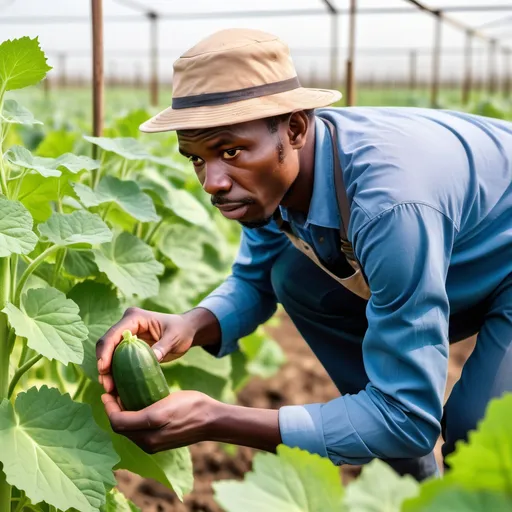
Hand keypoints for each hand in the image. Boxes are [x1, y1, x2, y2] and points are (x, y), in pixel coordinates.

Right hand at [96, 307, 195, 392]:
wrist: (186, 331)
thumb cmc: (181, 330)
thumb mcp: (174, 337)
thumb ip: (163, 347)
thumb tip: (154, 357)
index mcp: (134, 318)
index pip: (114, 334)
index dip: (106, 351)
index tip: (103, 369)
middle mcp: (126, 325)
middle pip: (107, 345)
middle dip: (104, 364)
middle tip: (107, 385)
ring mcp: (126, 336)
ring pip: (109, 354)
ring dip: (107, 372)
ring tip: (110, 389)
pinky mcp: (129, 348)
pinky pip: (117, 360)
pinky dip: (115, 372)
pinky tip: (116, 387)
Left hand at [101, 390, 215, 452]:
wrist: (211, 419)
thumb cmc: (190, 406)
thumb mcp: (164, 404)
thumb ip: (140, 414)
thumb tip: (118, 412)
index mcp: (147, 433)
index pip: (117, 422)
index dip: (109, 407)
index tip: (107, 392)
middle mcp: (148, 443)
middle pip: (121, 428)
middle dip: (113, 410)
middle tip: (114, 392)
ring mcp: (154, 445)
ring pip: (129, 431)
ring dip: (123, 415)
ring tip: (124, 397)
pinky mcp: (160, 443)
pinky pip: (139, 433)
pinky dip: (133, 421)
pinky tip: (138, 407)